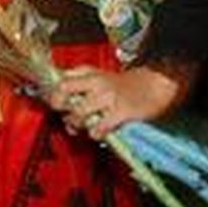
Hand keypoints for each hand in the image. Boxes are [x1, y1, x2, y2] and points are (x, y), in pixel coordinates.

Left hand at [44, 63, 185, 138]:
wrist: (155, 85)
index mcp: (89, 72)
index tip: (54, 103)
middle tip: (64, 114)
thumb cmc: (125, 85)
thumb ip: (79, 83)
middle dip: (58, 104)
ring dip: (76, 123)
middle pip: (63, 89)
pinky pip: (100, 126)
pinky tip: (98, 133)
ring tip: (80, 127)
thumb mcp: (99, 76)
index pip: (61, 79)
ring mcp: (108, 96)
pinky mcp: (121, 111)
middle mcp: (96, 81)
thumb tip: (58, 98)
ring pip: (78, 111)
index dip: (52, 93)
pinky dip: (95, 133)